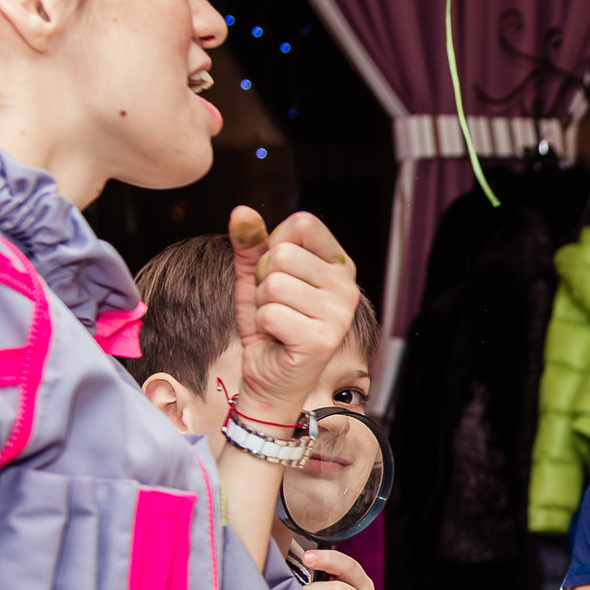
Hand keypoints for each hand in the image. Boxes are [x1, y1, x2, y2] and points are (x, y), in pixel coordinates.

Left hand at [230, 206, 358, 423]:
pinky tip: (279, 339)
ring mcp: (339, 314)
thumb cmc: (269, 326)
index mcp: (338, 266)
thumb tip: (242, 211)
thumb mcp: (255, 278)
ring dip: (263, 305)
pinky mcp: (322, 340)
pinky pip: (270, 313)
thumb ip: (250, 244)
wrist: (270, 378)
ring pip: (274, 285)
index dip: (274, 244)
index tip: (279, 274)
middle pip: (283, 254)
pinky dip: (263, 327)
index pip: (303, 223)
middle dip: (264, 281)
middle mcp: (347, 287)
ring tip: (277, 323)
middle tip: (276, 306)